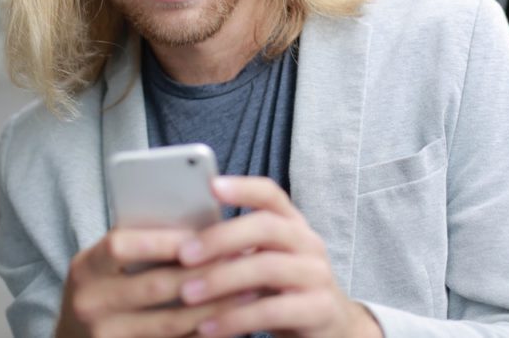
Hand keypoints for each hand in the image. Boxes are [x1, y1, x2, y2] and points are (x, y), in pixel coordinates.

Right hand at [56, 227, 256, 337]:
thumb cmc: (103, 288)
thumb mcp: (107, 264)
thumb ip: (141, 244)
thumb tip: (200, 227)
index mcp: (86, 268)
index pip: (121, 246)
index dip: (164, 241)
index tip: (206, 234)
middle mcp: (89, 304)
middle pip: (155, 286)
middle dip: (205, 273)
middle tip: (243, 259)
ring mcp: (106, 337)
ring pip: (171, 323)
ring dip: (215, 307)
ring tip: (249, 291)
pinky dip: (206, 335)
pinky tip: (232, 323)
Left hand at [175, 176, 381, 337]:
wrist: (330, 328)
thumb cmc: (284, 290)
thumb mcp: (264, 261)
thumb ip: (235, 247)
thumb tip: (178, 240)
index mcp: (292, 225)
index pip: (271, 195)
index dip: (244, 187)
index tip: (211, 185)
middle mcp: (308, 243)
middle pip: (267, 227)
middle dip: (221, 238)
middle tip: (184, 254)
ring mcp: (317, 275)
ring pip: (267, 267)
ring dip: (221, 280)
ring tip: (187, 294)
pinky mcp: (319, 310)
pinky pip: (272, 311)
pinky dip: (235, 318)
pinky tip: (208, 326)